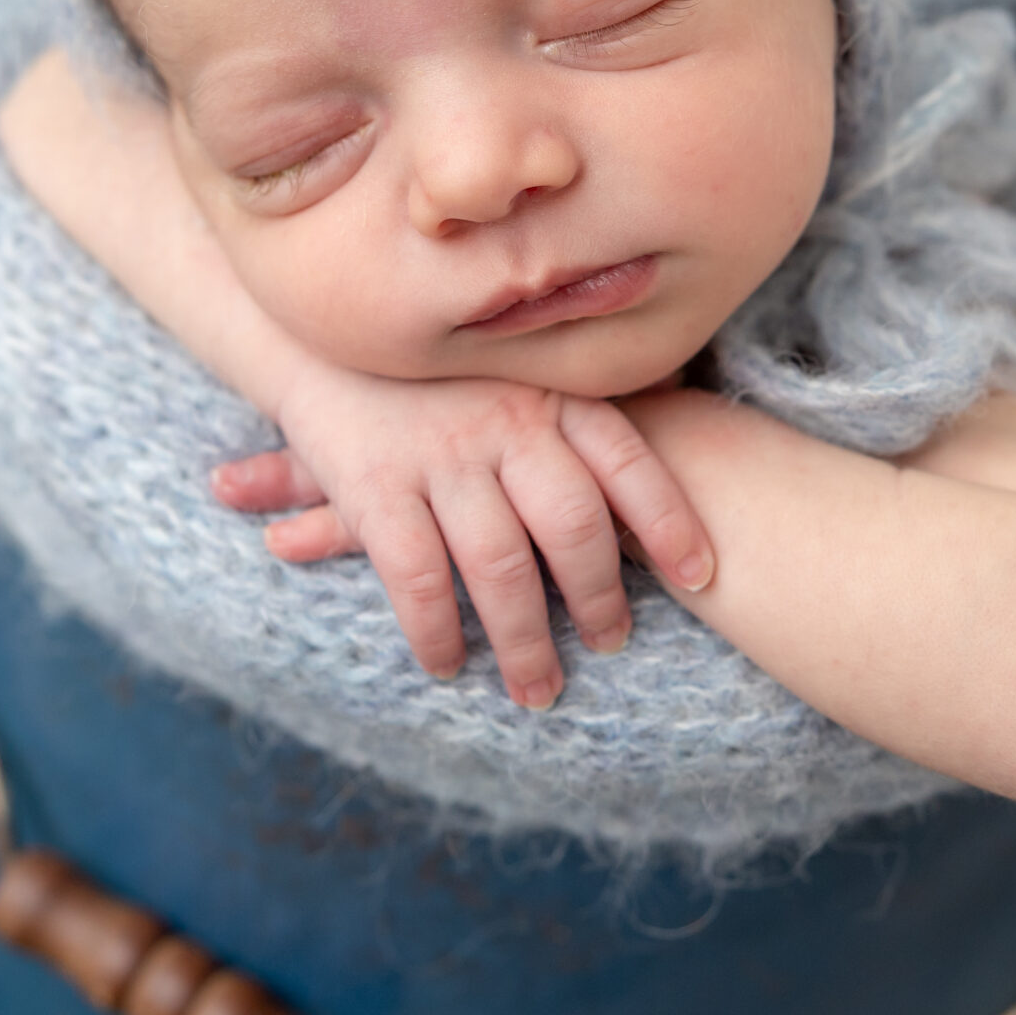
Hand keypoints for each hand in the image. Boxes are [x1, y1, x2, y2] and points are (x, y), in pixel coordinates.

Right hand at [212, 369, 713, 709]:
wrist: (312, 328)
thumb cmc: (430, 355)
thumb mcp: (510, 353)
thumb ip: (577, 379)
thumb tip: (682, 377)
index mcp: (545, 388)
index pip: (628, 458)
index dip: (670, 522)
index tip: (703, 577)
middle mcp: (503, 419)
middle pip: (573, 526)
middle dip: (599, 598)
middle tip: (611, 643)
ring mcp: (439, 454)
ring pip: (500, 567)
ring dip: (525, 640)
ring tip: (539, 687)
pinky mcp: (374, 486)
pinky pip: (418, 577)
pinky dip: (437, 631)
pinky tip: (448, 663)